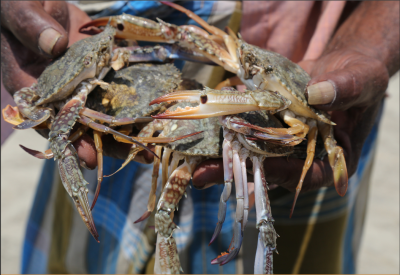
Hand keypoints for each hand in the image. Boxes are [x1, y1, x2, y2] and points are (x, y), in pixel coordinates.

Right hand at [1, 2, 153, 168]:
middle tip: (137, 156)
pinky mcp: (100, 72)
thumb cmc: (21, 7)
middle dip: (110, 143)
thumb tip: (53, 44)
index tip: (89, 157)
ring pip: (104, 113)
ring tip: (152, 146)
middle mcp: (61, 93)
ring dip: (127, 130)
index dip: (70, 141)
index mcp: (33, 86)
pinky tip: (154, 116)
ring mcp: (83, 85)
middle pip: (85, 126)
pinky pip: (118, 90)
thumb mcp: (20, 12)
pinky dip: (134, 103)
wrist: (43, 1)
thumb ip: (30, 26)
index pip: (51, 121)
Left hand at [192, 1, 397, 191]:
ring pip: (252, 149)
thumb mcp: (362, 81)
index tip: (256, 170)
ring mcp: (282, 137)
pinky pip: (247, 125)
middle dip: (236, 171)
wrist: (343, 63)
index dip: (281, 173)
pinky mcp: (268, 120)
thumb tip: (317, 94)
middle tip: (203, 176)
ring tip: (194, 159)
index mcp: (331, 157)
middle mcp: (301, 152)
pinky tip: (209, 119)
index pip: (305, 174)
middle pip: (269, 168)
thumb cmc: (361, 77)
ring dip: (224, 152)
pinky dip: (229, 122)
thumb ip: (346, 89)